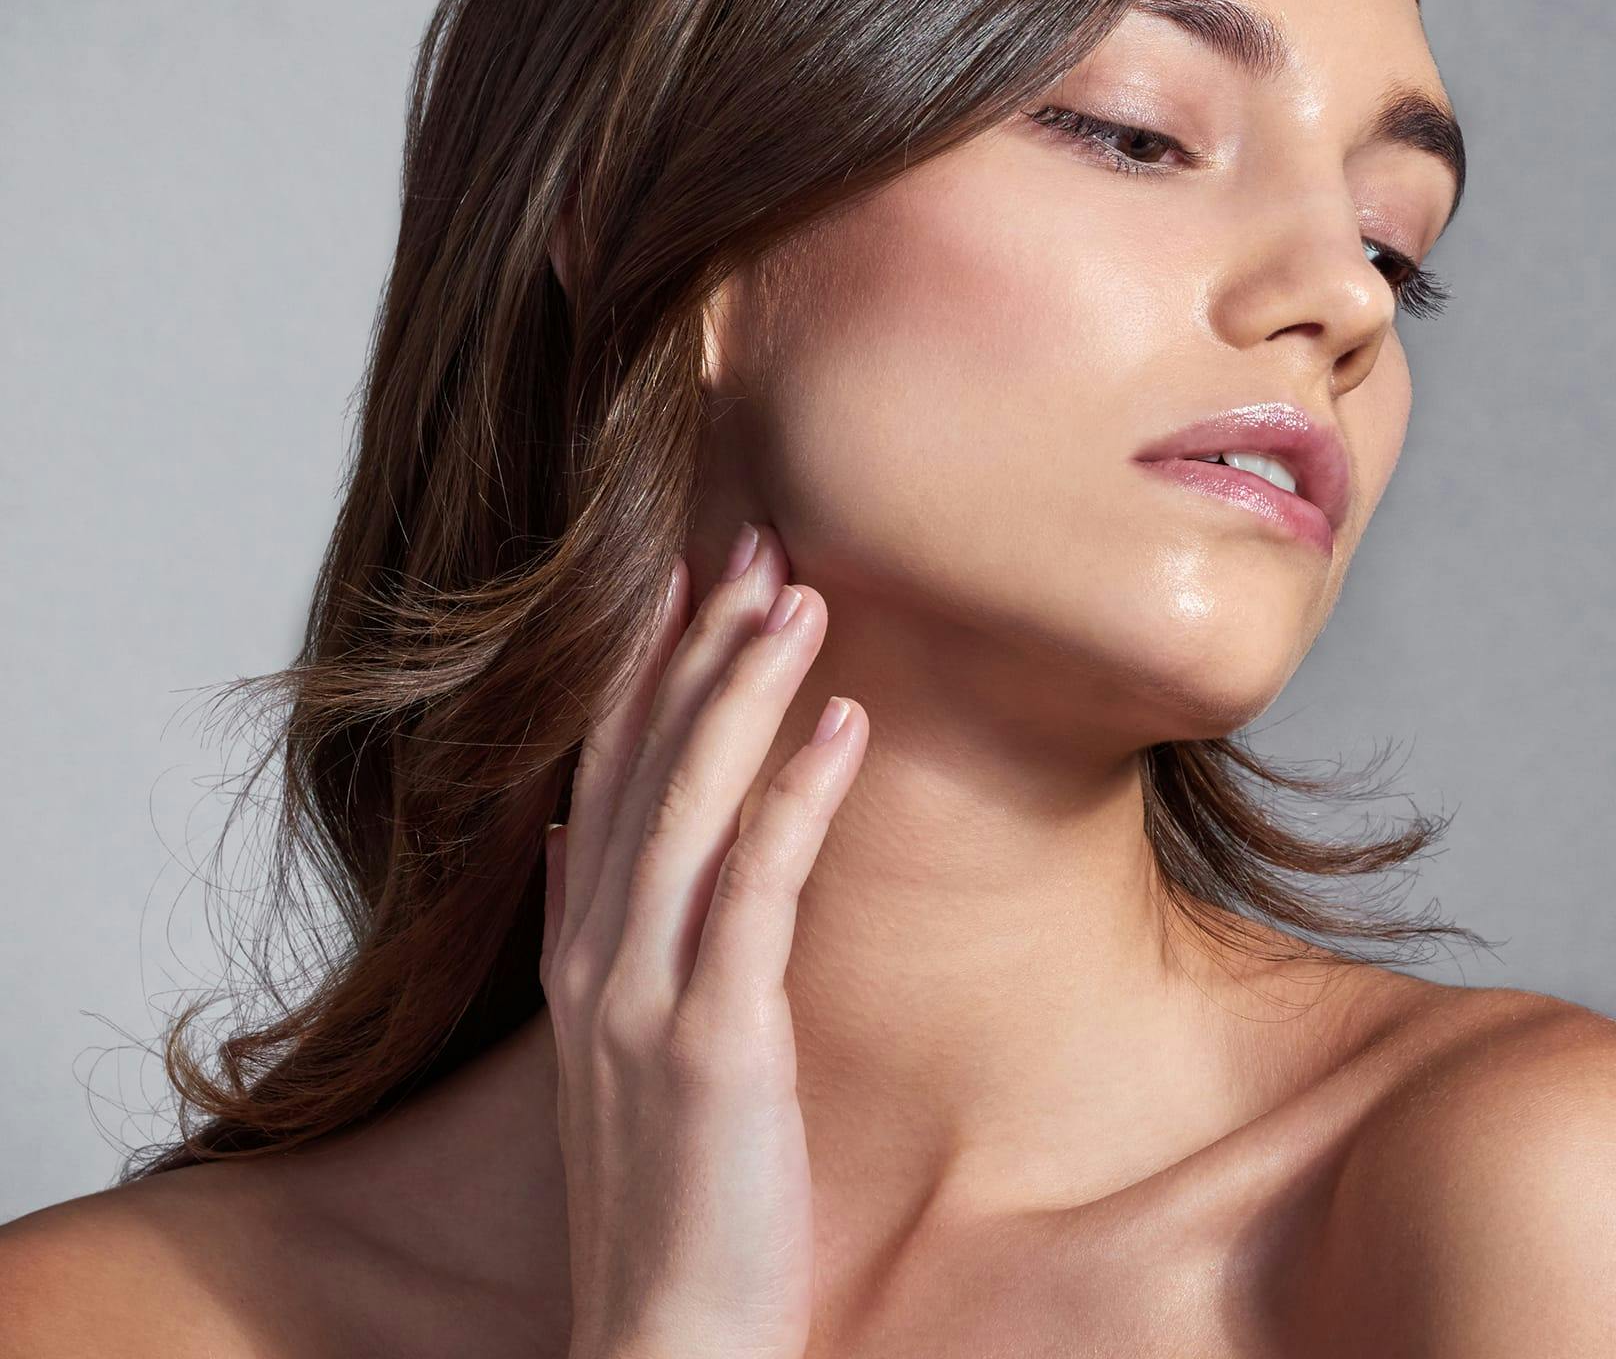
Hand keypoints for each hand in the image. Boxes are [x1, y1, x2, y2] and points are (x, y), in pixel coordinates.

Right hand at [540, 521, 867, 1358]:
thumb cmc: (661, 1180)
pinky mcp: (715, 1038)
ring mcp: (646, 992)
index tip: (686, 569)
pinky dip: (798, 793)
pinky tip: (845, 720)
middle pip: (643, 759)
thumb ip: (585, 931)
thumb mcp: (608, 1043)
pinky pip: (756, 886)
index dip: (643, 662)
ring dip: (745, 687)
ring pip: (689, 800)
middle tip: (760, 537)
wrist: (664, 1330)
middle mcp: (595, 950)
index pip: (602, 766)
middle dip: (701, 641)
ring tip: (802, 596)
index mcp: (578, 942)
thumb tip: (570, 840)